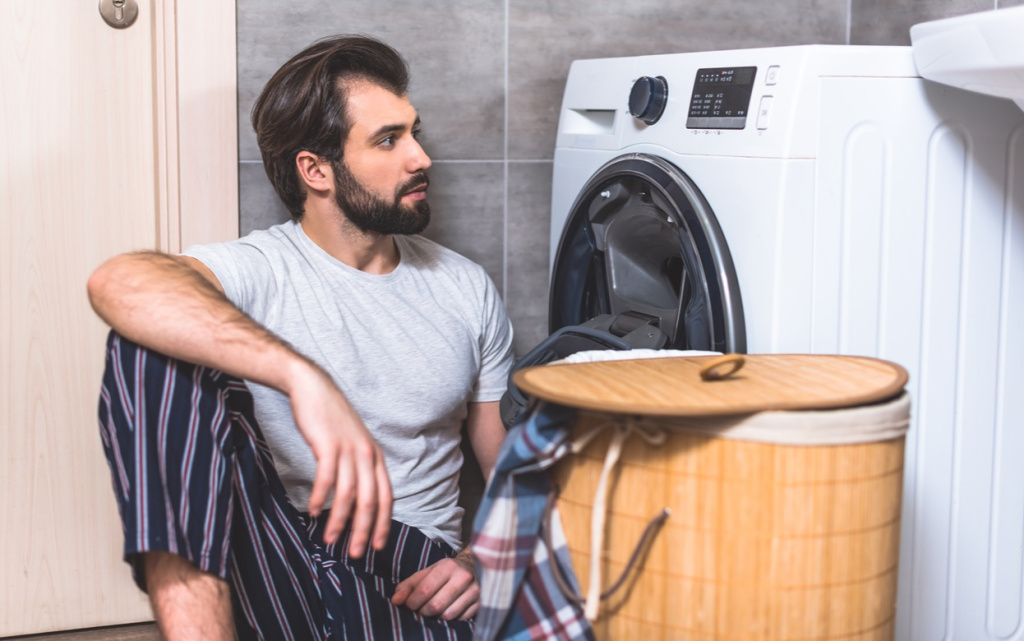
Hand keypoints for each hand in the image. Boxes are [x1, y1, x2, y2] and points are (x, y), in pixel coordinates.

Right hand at [287, 361, 392, 555]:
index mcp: (375, 456)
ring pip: (348, 493)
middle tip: (356, 553)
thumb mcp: (353, 443)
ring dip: (339, 520)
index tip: (377, 546)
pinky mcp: (328, 445)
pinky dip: (319, 498)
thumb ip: (358, 467)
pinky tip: (312, 511)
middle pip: (370, 500)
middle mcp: (366, 454)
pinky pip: (326, 479)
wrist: (313, 388)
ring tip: (330, 539)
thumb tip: (356, 498)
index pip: (387, 496)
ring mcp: (348, 449)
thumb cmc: (331, 419)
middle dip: (363, 530)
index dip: (383, 523)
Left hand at [391, 549, 478, 620]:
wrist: (476, 566)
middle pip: (436, 605)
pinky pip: (460, 619)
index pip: (425, 589)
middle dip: (423, 611)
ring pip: (448, 615)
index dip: (412, 602)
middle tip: (420, 609)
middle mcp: (463, 577)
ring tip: (433, 610)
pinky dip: (450, 620)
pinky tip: (448, 610)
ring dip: (436, 617)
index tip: (408, 605)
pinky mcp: (482, 603)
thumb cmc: (447, 572)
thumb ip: (410, 585)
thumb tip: (395, 600)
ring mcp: (475, 591)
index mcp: (448, 566)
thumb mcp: (428, 572)